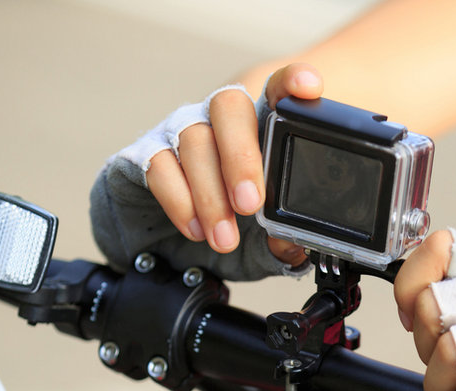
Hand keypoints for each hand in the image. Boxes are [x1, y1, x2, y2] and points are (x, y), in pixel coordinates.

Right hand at [145, 63, 322, 264]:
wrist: (175, 245)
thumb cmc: (231, 226)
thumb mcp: (266, 236)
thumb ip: (282, 237)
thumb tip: (290, 243)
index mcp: (260, 126)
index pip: (278, 90)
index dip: (291, 82)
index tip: (309, 88)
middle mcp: (218, 119)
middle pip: (229, 106)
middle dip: (241, 156)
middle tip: (250, 204)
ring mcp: (180, 131)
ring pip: (194, 140)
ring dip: (210, 195)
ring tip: (224, 238)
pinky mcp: (146, 153)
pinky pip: (160, 166)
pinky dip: (180, 201)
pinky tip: (196, 228)